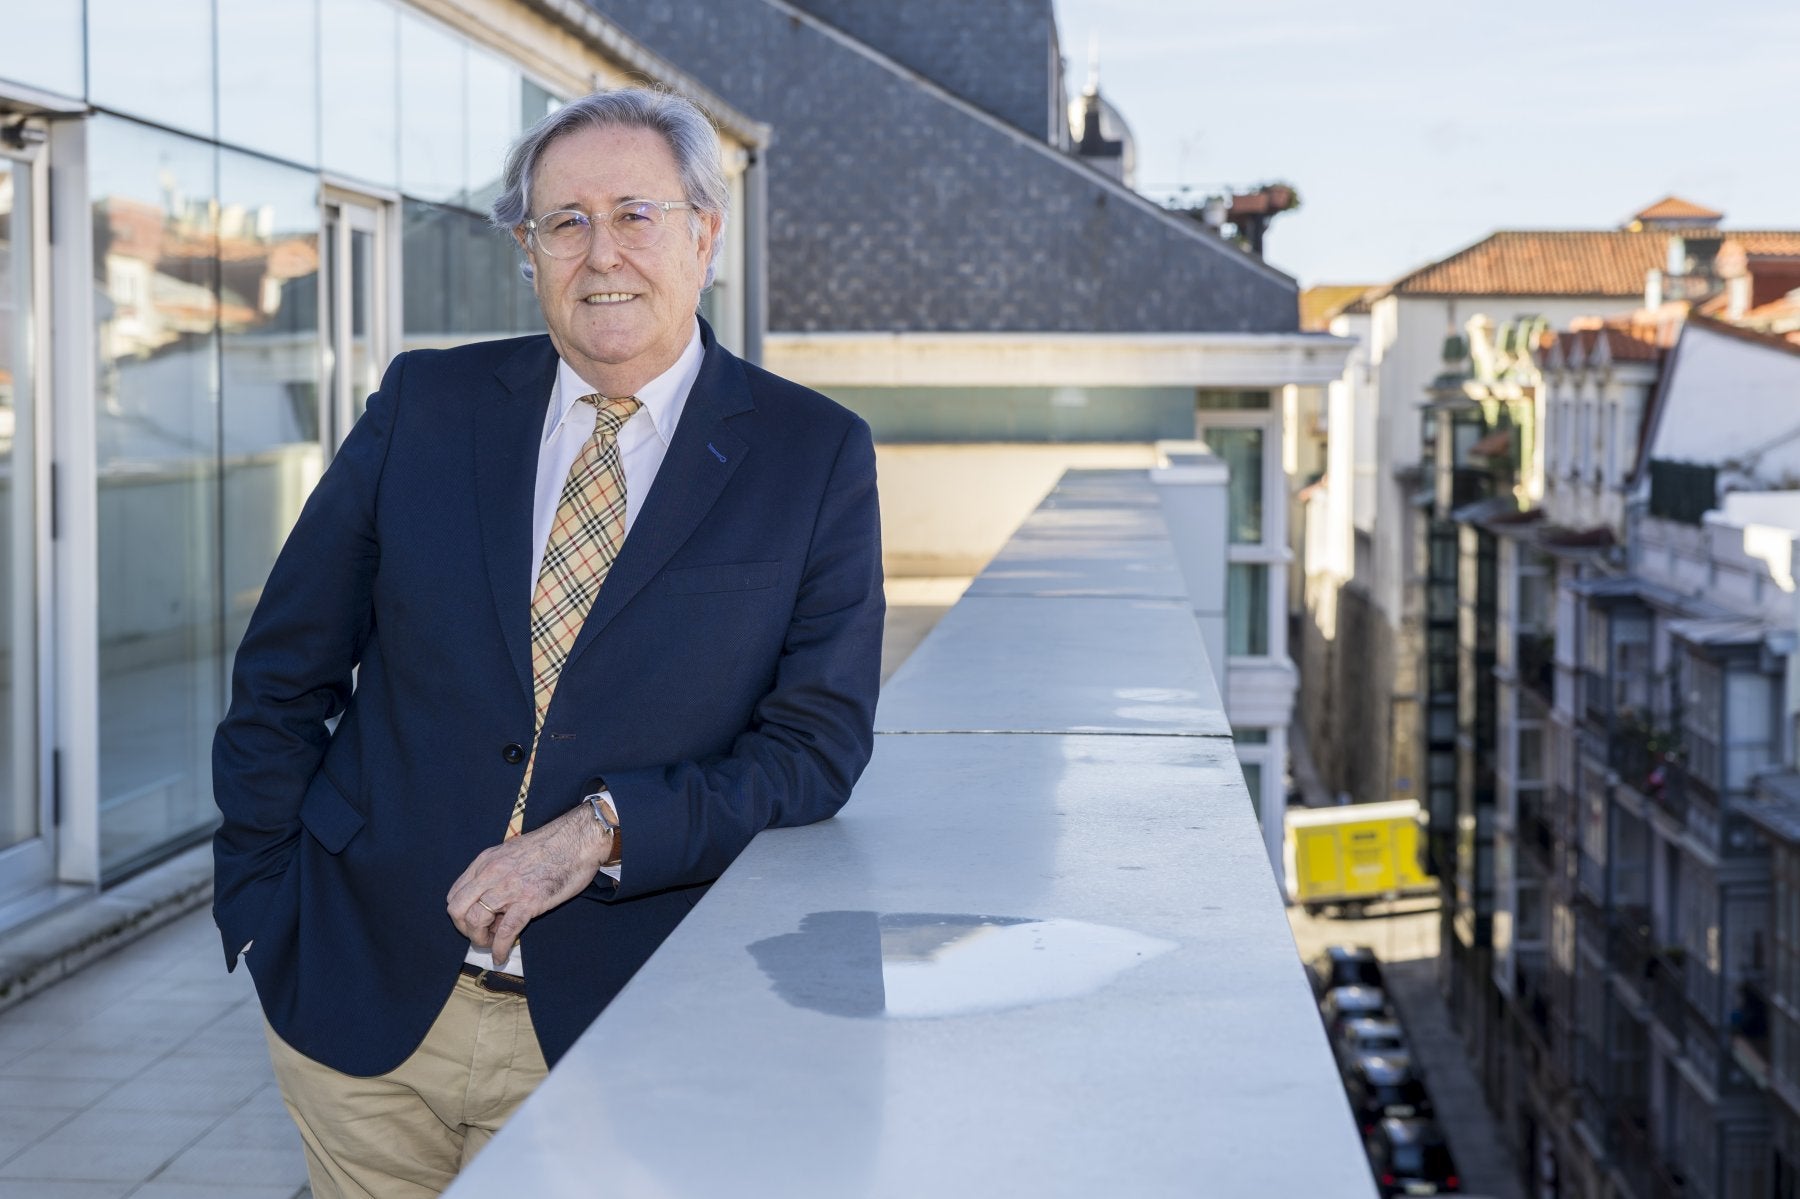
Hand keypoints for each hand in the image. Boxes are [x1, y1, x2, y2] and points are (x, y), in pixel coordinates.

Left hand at [446, 805, 611, 966]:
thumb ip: (498, 871)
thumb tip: (493, 895)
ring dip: (480, 939)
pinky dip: (498, 949)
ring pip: (476, 921)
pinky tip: (500, 957)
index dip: (461, 913)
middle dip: (465, 928)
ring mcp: (509, 888)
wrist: (578, 840)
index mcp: (486, 861)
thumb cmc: (552, 845)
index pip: (455, 894)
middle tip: (480, 935)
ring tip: (492, 944)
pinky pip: (505, 932)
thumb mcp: (513, 851)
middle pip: (457, 909)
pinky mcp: (528, 902)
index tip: (474, 921)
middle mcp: (491, 874)